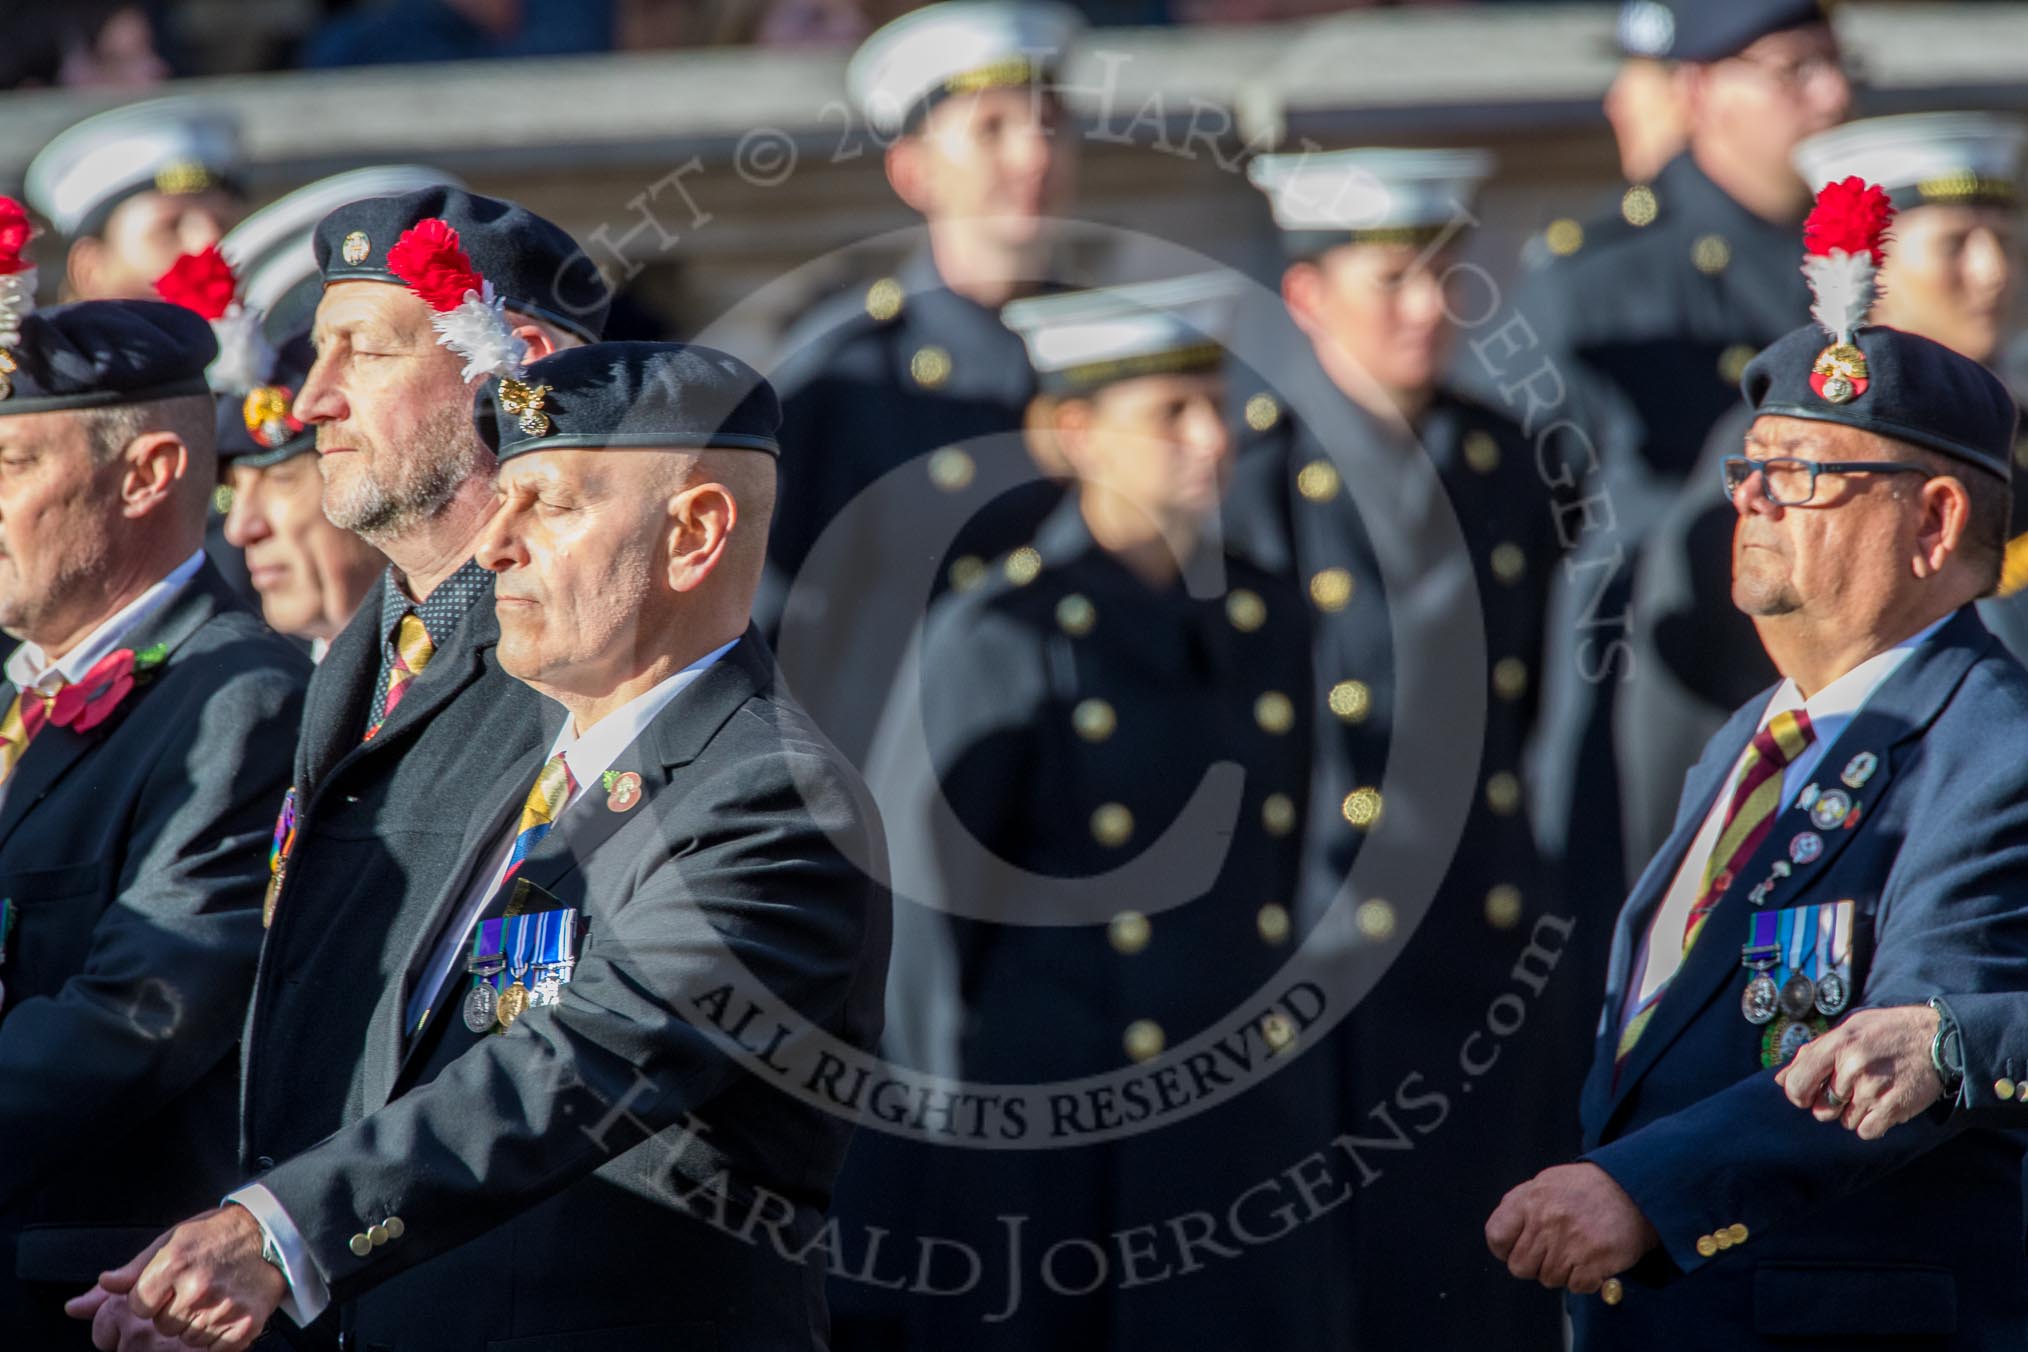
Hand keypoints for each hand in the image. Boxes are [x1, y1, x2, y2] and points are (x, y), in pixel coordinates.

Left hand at [84, 1206, 283, 1351]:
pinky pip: (214, 1348)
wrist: (272, 1234)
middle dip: (174, 1312)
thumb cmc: (217, 1236)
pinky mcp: (244, 1325)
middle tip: (197, 1288)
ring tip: (214, 1297)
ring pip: (187, 1339)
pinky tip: (227, 1311)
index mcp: (173, 1264)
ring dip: (197, 1324)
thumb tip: (84, 1300)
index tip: (171, 1284)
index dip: (152, 1298)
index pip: (137, 1306)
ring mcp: (222, 1308)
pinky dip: (219, 1336)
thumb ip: (129, 1273)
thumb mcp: (171, 1242)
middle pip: (162, 1326)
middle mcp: (196, 1287)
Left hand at [1485, 1162, 1658, 1292]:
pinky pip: (1575, 1287)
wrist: (1633, 1190)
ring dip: (1562, 1272)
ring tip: (1577, 1250)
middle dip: (1534, 1265)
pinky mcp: (1594, 1259)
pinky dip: (1585, 1280)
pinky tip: (1593, 1261)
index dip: (1505, 1249)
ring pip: (1548, 1279)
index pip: (1496, 1237)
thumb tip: (1501, 1237)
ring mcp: (1570, 1241)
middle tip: (1554, 1252)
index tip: (1518, 1248)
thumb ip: (1520, 1205)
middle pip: (1520, 1267)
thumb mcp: (1546, 1183)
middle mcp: (1546, 1220)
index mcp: (1530, 1199)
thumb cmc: (1586, 1189)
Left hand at [1776, 1004, 1942, 1139]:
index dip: (1797, 1094)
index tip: (1806, 1095)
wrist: (1938, 1037)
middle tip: (1846, 1091)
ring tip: (1870, 1092)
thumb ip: (1812, 1052)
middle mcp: (1852, 1067)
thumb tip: (1780, 1079)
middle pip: (1821, 1108)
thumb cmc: (1887, 1031)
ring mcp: (1873, 1088)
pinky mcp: (1894, 1107)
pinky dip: (1871, 1124)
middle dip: (1829, 1104)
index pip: (1797, 1082)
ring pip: (1844, 1121)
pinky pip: (1866, 1131)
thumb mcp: (1848, 1028)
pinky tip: (1881, 1106)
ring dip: (1852, 1113)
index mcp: (1837, 1044)